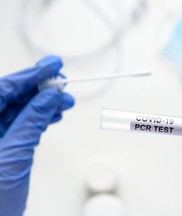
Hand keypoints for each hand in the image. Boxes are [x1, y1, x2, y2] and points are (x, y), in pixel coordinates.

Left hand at [0, 56, 73, 215]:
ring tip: (65, 100)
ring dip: (45, 104)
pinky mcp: (5, 144)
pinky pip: (24, 124)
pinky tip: (55, 113)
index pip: (3, 89)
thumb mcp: (13, 155)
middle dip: (40, 89)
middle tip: (61, 81)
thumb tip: (48, 97)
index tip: (51, 66)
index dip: (29, 76)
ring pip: (21, 110)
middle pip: (13, 97)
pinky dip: (41, 118)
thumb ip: (31, 122)